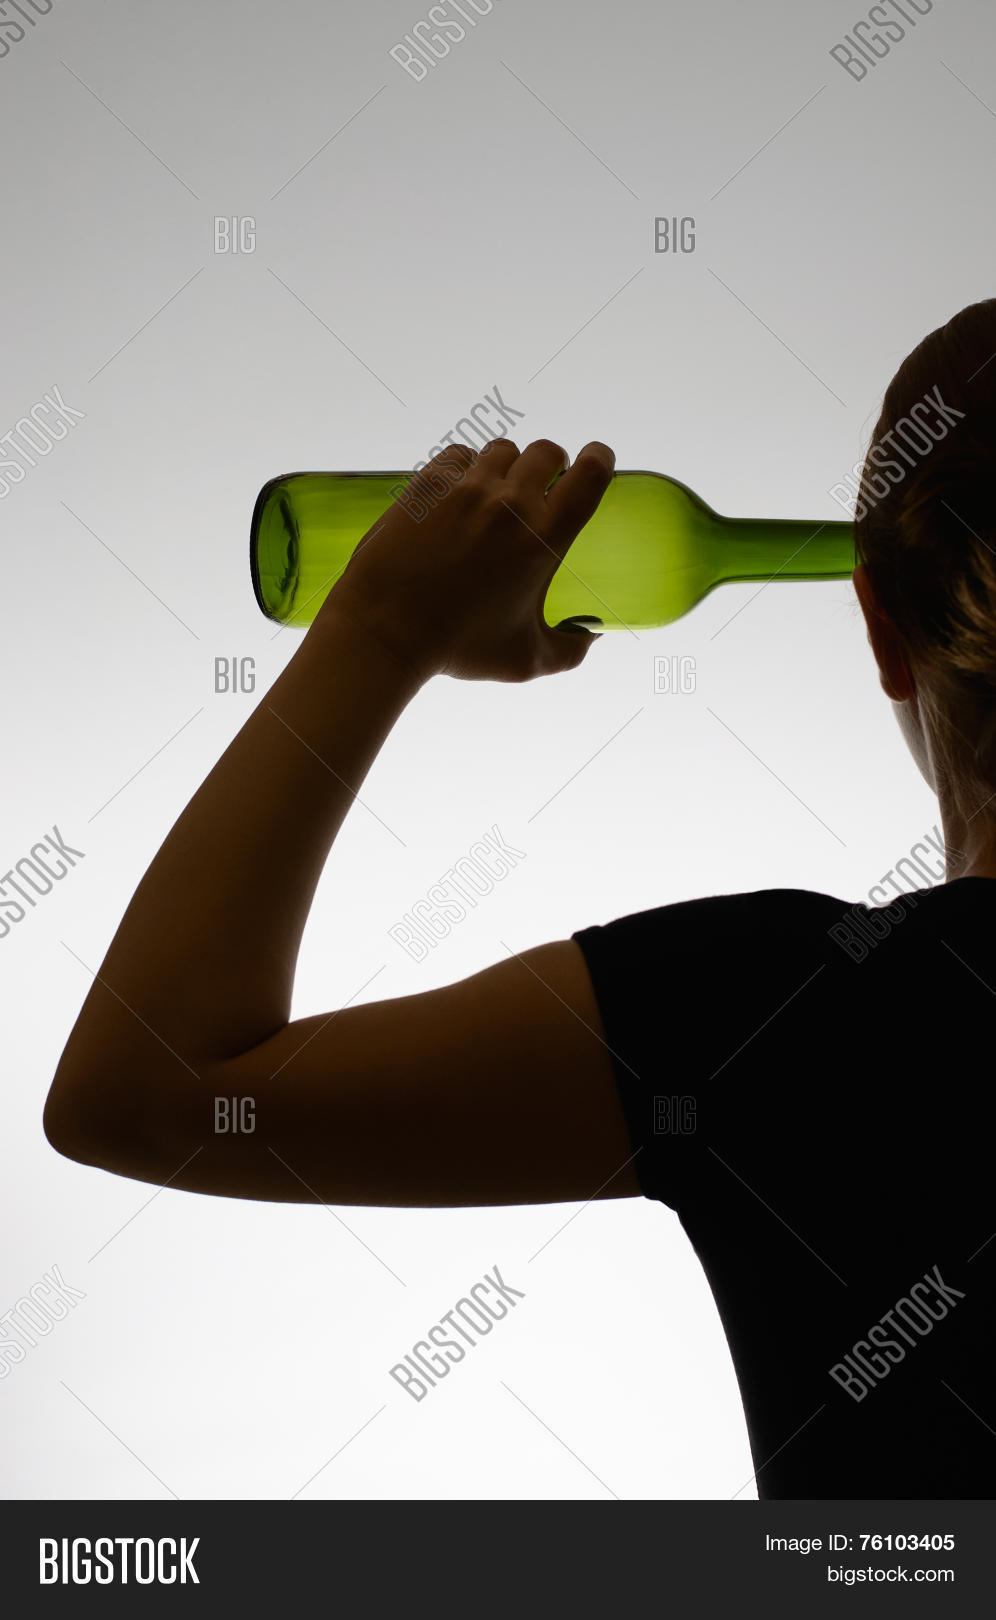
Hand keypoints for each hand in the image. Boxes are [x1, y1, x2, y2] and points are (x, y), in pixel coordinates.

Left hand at [324, 437, 614, 682]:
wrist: (386, 630)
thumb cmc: (458, 648)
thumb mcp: (526, 660)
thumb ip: (568, 650)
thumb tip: (591, 639)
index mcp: (544, 538)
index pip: (589, 475)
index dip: (599, 459)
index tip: (596, 461)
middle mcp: (510, 504)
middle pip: (547, 452)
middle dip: (551, 466)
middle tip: (541, 489)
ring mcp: (467, 488)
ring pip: (503, 450)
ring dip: (508, 466)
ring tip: (496, 495)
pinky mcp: (429, 484)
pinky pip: (460, 455)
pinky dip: (466, 468)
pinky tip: (459, 494)